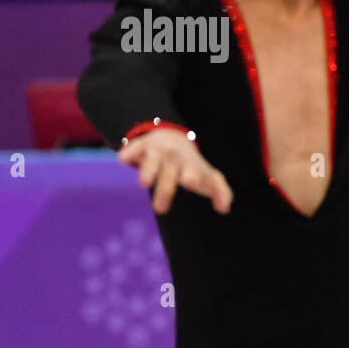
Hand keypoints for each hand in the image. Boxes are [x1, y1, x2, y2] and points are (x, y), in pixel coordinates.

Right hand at [118, 128, 232, 214]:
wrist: (172, 137)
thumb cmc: (191, 165)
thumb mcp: (207, 175)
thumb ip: (220, 191)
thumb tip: (225, 209)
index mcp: (192, 165)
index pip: (195, 170)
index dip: (193, 176)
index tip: (191, 182)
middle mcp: (175, 158)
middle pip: (170, 174)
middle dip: (166, 189)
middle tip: (160, 210)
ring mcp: (157, 151)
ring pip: (152, 162)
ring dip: (148, 171)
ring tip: (144, 183)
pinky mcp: (140, 146)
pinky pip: (134, 148)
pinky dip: (129, 153)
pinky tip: (123, 159)